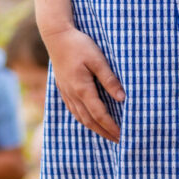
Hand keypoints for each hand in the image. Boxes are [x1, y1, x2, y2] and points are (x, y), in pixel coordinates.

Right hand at [45, 27, 123, 141]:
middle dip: (105, 132)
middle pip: (89, 121)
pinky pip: (73, 110)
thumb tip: (122, 98)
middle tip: (119, 141)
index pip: (99, 114)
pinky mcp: (63, 88)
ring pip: (80, 117)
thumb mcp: (98, 59)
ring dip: (94, 128)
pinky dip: (83, 119)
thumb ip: (109, 79)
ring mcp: (66, 92)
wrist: (56, 36)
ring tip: (107, 134)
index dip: (111, 127)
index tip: (123, 136)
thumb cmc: (79, 44)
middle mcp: (72, 94)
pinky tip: (89, 119)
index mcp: (82, 88)